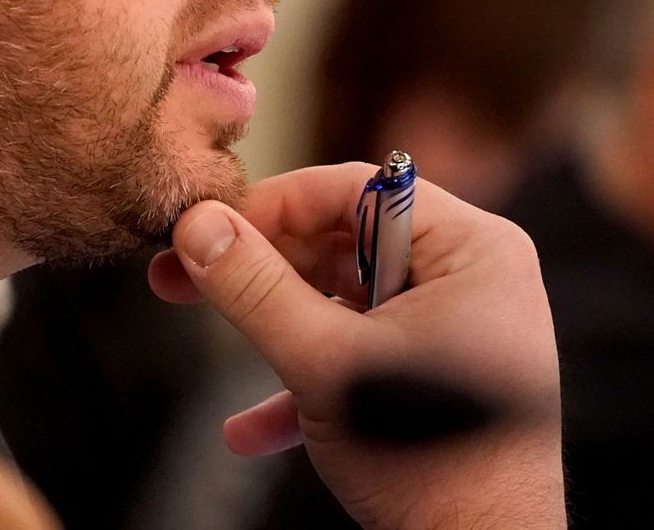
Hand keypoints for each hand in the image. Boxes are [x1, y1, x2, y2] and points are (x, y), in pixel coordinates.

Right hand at [148, 165, 563, 528]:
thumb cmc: (433, 464)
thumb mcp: (326, 365)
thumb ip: (256, 289)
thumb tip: (197, 226)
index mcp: (472, 250)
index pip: (357, 189)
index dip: (271, 205)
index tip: (203, 229)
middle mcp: (473, 280)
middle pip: (344, 242)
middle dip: (258, 267)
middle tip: (180, 274)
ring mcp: (457, 334)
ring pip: (343, 302)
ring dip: (273, 326)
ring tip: (200, 325)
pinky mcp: (439, 385)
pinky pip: (362, 359)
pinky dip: (307, 383)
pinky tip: (248, 430)